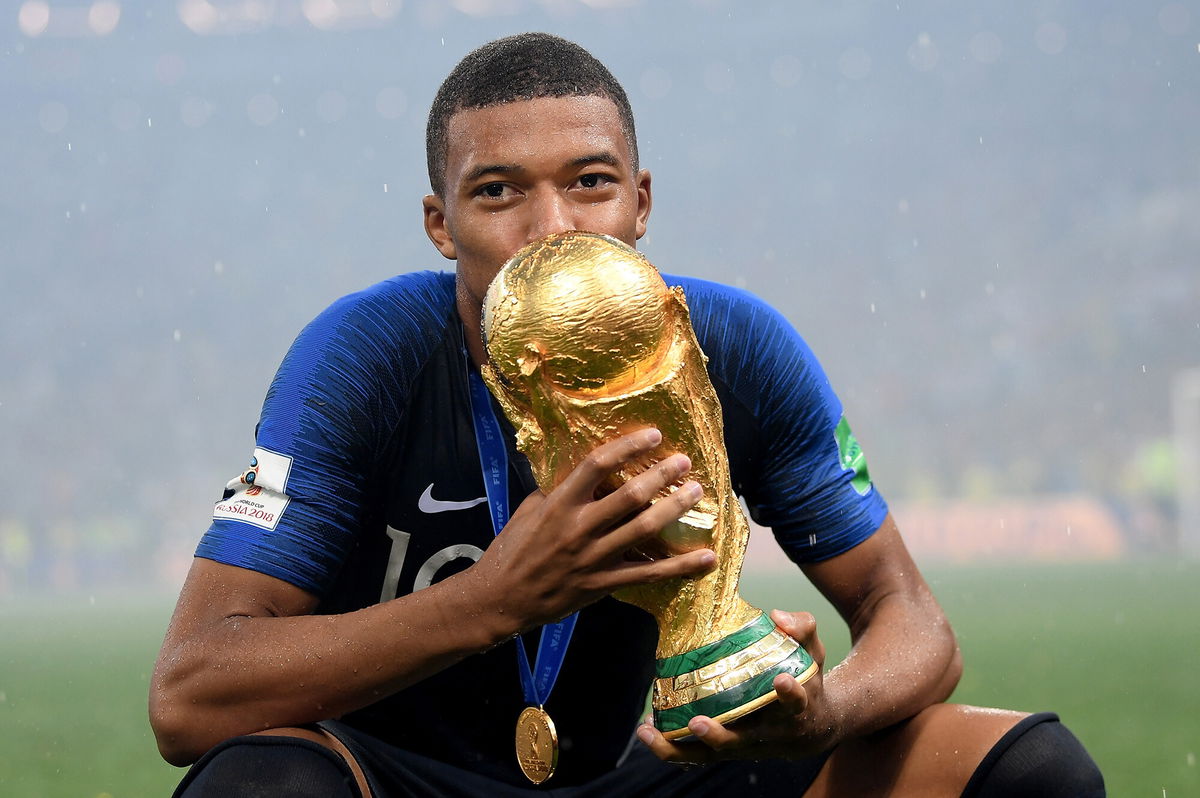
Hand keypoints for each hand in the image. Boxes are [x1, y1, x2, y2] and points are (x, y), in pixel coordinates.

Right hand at [473, 427, 716, 628]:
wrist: (502, 598)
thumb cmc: (514, 549)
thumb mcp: (530, 510)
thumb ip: (559, 491)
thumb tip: (589, 472)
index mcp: (559, 504)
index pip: (596, 465)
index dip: (627, 447)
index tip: (653, 435)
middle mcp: (578, 528)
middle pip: (629, 495)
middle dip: (661, 475)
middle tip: (684, 462)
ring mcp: (593, 558)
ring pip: (643, 529)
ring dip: (675, 509)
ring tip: (697, 493)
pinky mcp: (603, 584)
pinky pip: (649, 574)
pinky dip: (680, 567)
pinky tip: (706, 558)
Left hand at [636, 610, 840, 762]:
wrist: (812, 727)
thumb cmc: (806, 680)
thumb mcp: (813, 652)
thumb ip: (802, 627)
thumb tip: (778, 615)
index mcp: (795, 709)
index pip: (796, 703)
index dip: (790, 693)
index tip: (783, 680)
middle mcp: (768, 733)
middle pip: (742, 741)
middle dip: (719, 735)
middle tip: (697, 723)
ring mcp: (744, 745)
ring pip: (710, 754)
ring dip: (678, 748)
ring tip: (649, 732)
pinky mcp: (727, 749)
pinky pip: (696, 755)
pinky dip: (670, 747)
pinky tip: (646, 729)